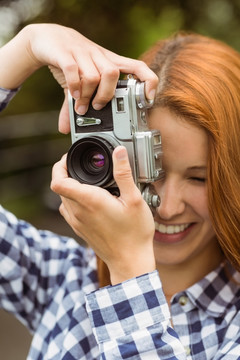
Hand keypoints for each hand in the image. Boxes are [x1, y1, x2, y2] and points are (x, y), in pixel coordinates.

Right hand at [0, 24, 157, 132]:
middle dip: (106, 96)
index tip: (148, 98)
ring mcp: (82, 53)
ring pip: (93, 75)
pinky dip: (74, 86)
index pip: (137, 66)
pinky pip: (73, 70)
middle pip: (112, 74)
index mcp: (109, 62)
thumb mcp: (78, 82)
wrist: (48, 38)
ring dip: (87, 96)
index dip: (147, 80)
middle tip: (97, 107)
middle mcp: (99, 56)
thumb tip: (67, 129)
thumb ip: (77, 103)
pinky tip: (72, 95)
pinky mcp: (64, 52)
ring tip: (80, 106)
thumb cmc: (71, 60)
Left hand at [51, 146, 155, 283]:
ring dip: (70, 186)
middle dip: (66, 172)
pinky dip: (74, 199)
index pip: (58, 181)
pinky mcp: (79, 229)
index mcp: (89, 201)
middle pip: (59, 187)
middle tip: (83, 166)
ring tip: (89, 181)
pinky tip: (91, 199)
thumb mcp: (134, 199)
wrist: (130, 262)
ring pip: (62, 198)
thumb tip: (118, 152)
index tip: (70, 159)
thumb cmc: (134, 233)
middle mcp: (78, 212)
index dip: (60, 165)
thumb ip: (124, 174)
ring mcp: (76, 222)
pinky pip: (68, 209)